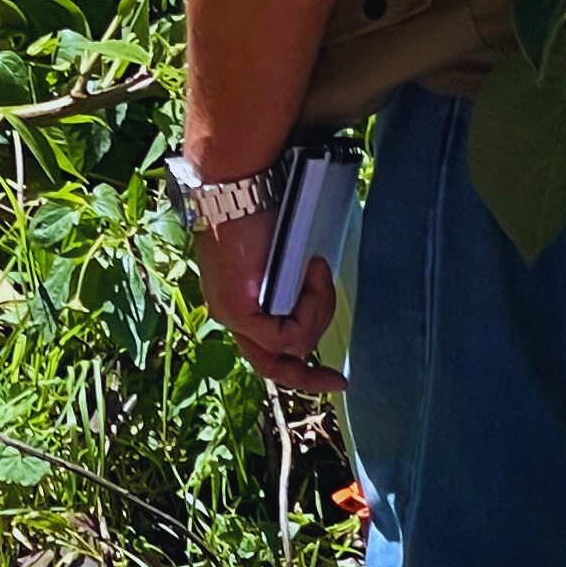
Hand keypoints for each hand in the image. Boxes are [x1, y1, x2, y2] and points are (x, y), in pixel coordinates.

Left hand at [196, 209, 342, 394]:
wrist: (238, 185)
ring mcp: (229, 314)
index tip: (334, 381)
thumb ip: (292, 288)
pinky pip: (288, 335)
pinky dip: (311, 305)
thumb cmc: (260, 208)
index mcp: (236, 300)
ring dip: (318, 309)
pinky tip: (310, 271)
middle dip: (311, 368)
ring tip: (313, 268)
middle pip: (277, 360)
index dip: (298, 374)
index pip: (265, 352)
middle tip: (338, 377)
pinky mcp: (235, 310)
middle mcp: (228, 313)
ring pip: (292, 345)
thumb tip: (316, 303)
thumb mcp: (283, 256)